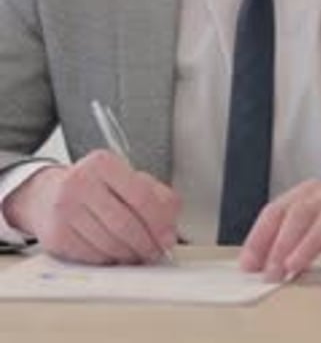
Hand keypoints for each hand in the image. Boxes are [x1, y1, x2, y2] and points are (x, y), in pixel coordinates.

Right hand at [3, 150, 179, 264]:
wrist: (46, 194)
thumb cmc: (93, 186)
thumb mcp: (124, 177)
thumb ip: (154, 193)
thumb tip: (171, 219)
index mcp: (102, 163)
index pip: (140, 196)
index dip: (159, 221)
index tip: (168, 236)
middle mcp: (81, 183)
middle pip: (126, 224)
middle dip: (147, 243)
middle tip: (157, 250)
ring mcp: (65, 210)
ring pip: (110, 244)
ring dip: (131, 255)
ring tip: (139, 253)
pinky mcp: (56, 236)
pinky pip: (93, 257)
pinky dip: (111, 260)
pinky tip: (116, 253)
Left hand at [239, 179, 320, 279]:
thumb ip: (300, 241)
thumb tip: (268, 265)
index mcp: (312, 194)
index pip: (278, 210)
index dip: (260, 236)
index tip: (248, 264)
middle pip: (299, 211)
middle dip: (280, 242)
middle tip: (269, 271)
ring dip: (307, 243)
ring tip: (293, 266)